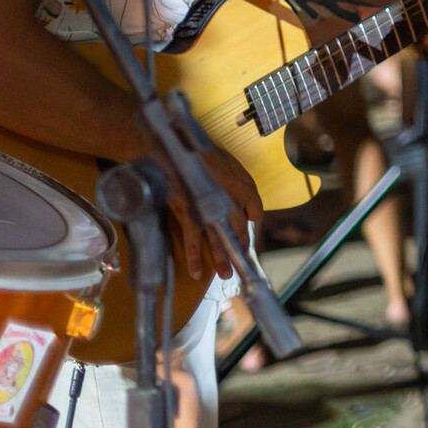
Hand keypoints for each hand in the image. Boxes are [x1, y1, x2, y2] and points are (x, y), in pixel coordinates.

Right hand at [169, 144, 265, 280]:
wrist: (172, 151)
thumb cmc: (199, 154)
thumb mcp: (228, 164)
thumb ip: (240, 183)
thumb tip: (248, 207)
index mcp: (243, 186)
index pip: (255, 212)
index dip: (250, 223)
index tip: (245, 231)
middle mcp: (231, 200)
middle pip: (239, 231)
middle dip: (239, 248)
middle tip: (240, 262)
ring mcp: (210, 209)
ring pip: (220, 240)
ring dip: (222, 260)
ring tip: (226, 275)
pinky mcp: (189, 215)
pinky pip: (194, 241)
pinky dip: (195, 258)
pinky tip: (197, 272)